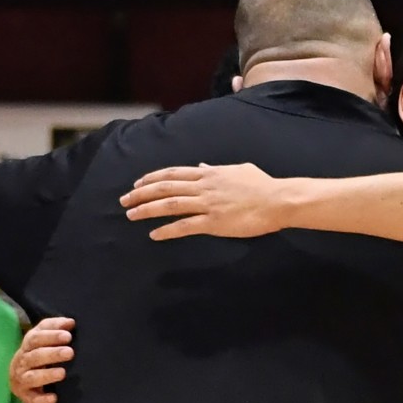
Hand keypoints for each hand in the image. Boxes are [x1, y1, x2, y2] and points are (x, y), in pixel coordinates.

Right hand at [9, 317, 74, 402]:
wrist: (19, 376)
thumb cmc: (38, 352)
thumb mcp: (43, 336)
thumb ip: (55, 327)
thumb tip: (71, 322)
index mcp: (28, 345)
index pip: (36, 338)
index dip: (51, 336)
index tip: (68, 336)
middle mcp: (22, 361)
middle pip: (35, 356)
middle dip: (52, 354)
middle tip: (70, 353)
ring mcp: (22, 379)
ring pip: (32, 377)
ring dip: (47, 375)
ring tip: (63, 373)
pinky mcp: (25, 396)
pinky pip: (32, 399)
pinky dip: (42, 399)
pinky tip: (54, 398)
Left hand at [120, 163, 284, 240]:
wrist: (277, 200)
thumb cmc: (262, 185)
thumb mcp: (238, 170)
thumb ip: (216, 169)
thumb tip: (202, 167)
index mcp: (208, 174)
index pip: (172, 174)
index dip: (152, 178)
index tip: (137, 183)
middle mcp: (203, 187)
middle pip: (164, 188)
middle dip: (141, 194)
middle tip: (124, 200)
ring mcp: (207, 204)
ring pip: (169, 205)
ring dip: (147, 210)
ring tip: (131, 216)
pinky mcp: (213, 223)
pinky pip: (184, 226)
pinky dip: (167, 230)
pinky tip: (154, 235)